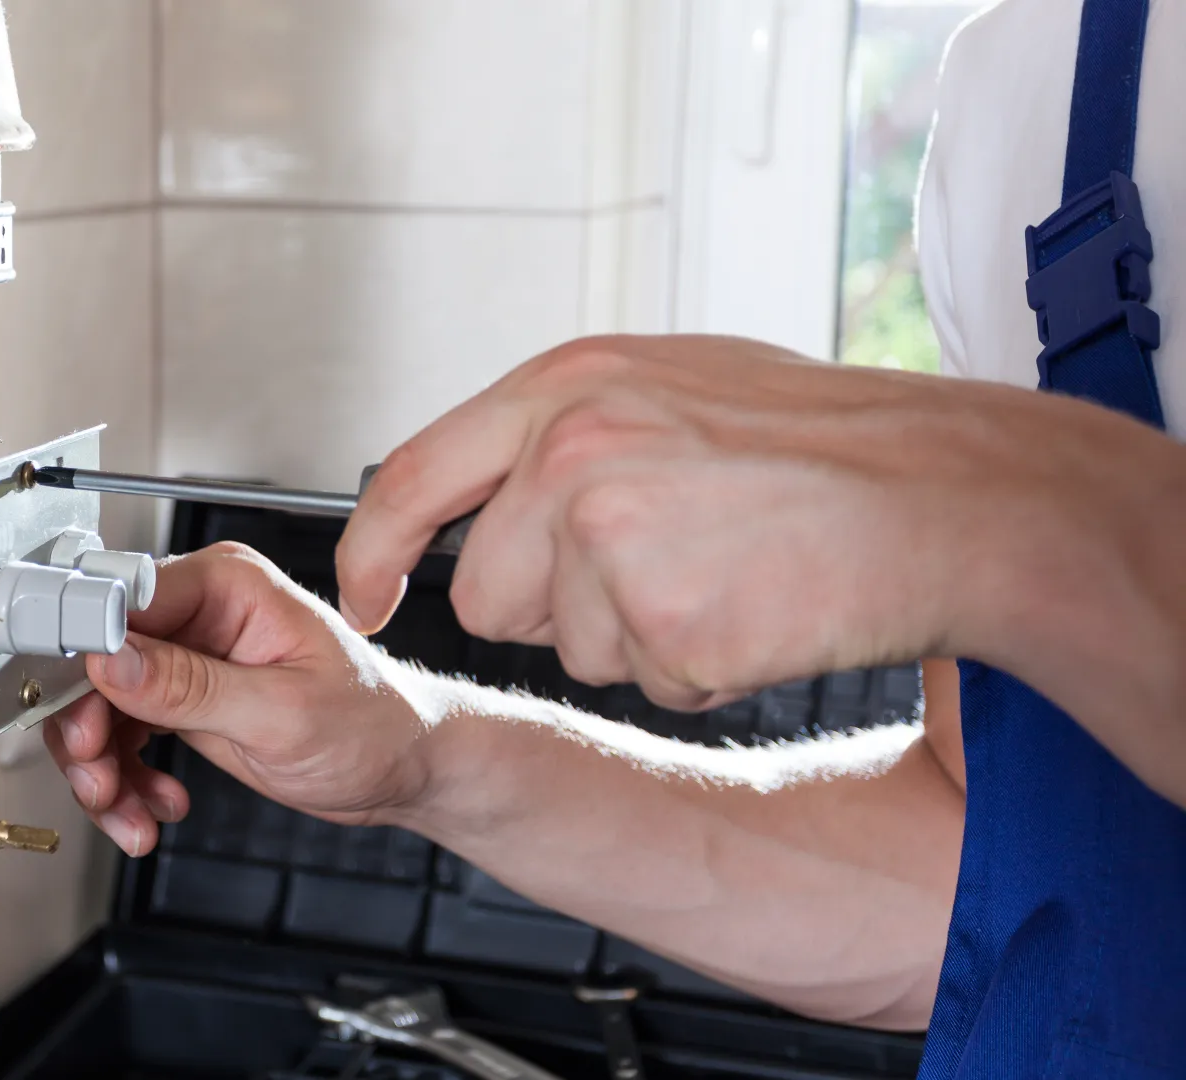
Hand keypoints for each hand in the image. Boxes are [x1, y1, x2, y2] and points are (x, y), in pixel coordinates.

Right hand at [43, 543, 433, 855]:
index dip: (86, 655)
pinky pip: (121, 738)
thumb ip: (190, 686)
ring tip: (128, 812)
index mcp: (227, 585)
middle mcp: (198, 612)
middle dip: (90, 731)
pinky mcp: (181, 701)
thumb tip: (112, 658)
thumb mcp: (280, 712)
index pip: (123, 602)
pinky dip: (124, 782)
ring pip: (99, 708)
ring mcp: (186, 658)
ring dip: (103, 769)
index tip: (73, 710)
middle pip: (97, 661)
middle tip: (99, 779)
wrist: (402, 767)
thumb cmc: (373, 724)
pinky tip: (152, 808)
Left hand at [337, 334, 1073, 709]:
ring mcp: (610, 534)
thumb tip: (485, 496)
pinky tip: (763, 609)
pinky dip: (704, 670)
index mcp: (566, 383)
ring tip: (731, 573)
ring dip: (640, 640)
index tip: (368, 597)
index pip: (412, 478)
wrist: (951, 492)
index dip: (376, 553)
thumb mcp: (674, 388)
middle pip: (488, 596)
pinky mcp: (662, 617)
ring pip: (567, 651)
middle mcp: (569, 450)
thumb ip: (566, 431)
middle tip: (671, 564)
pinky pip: (649, 683)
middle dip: (558, 609)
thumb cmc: (826, 443)